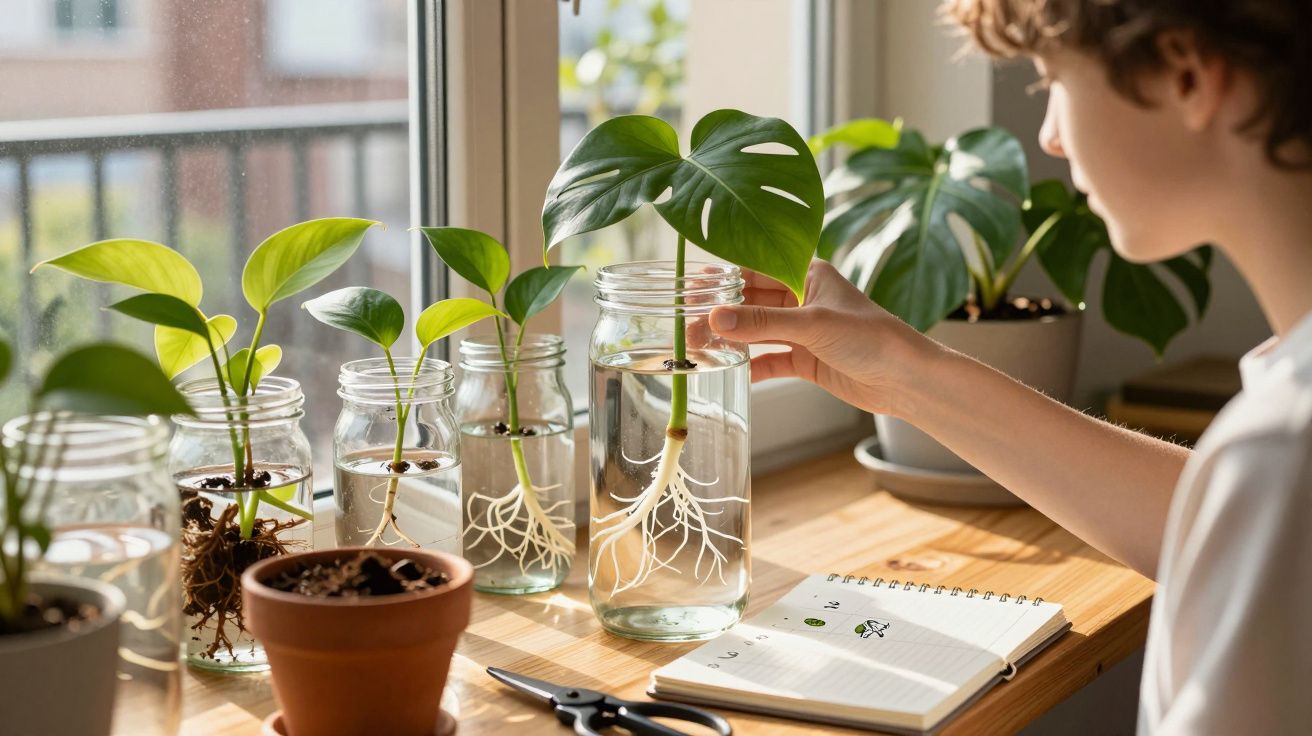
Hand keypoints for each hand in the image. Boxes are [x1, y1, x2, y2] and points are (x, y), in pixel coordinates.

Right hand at [708, 260, 938, 417]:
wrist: (906, 380)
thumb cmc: (871, 337)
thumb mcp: (812, 325)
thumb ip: (762, 321)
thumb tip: (714, 318)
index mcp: (808, 273)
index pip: (756, 267)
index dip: (723, 277)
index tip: (690, 287)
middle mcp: (803, 298)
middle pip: (751, 301)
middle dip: (720, 312)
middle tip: (686, 324)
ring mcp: (804, 331)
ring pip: (757, 331)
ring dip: (731, 339)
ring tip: (697, 348)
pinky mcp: (806, 360)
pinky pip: (770, 359)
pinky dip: (751, 365)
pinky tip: (728, 371)